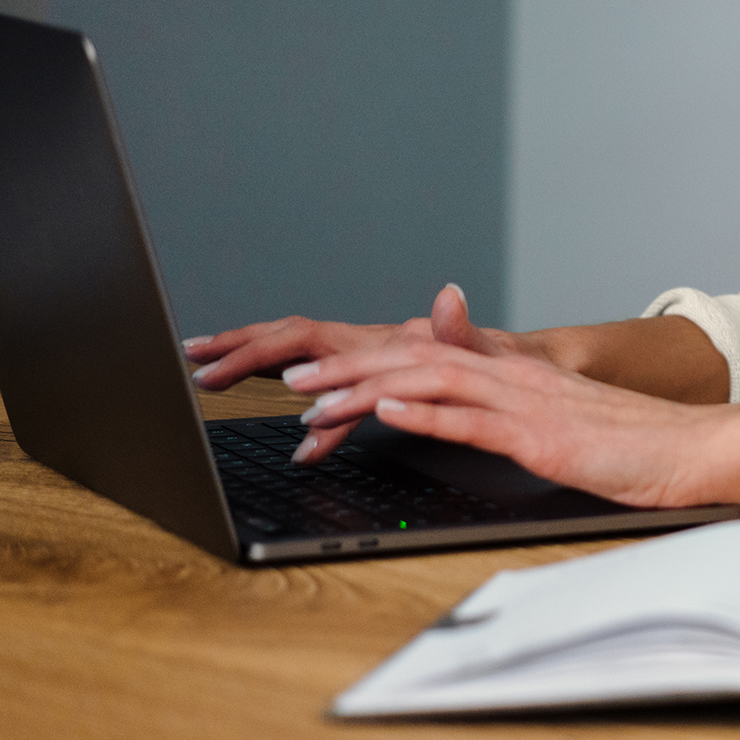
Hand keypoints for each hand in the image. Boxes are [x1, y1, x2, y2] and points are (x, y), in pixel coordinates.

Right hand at [185, 284, 541, 461]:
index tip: (216, 358)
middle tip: (194, 361)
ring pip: (312, 363)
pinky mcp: (395, 387)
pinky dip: (317, 420)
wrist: (544, 377)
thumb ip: (463, 333)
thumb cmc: (518, 366)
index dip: (261, 348)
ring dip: (263, 369)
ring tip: (213, 379)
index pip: (311, 337)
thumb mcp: (493, 354)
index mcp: (390, 342)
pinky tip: (303, 443)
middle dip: (242, 349)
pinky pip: (342, 399)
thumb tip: (448, 296)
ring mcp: (384, 365)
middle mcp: (380, 347)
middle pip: (297, 341)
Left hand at [282, 335, 724, 505]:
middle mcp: (514, 377)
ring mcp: (526, 403)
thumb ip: (506, 414)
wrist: (689, 449)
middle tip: (290, 378)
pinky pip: (474, 419)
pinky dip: (426, 411)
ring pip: (431, 382)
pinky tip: (388, 411)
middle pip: (415, 360)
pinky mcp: (540, 436)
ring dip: (366, 387)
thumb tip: (459, 416)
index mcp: (515, 375)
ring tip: (314, 396)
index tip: (317, 375)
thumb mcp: (556, 424)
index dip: (366, 363)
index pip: (426, 358)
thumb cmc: (629, 447)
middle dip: (347, 369)